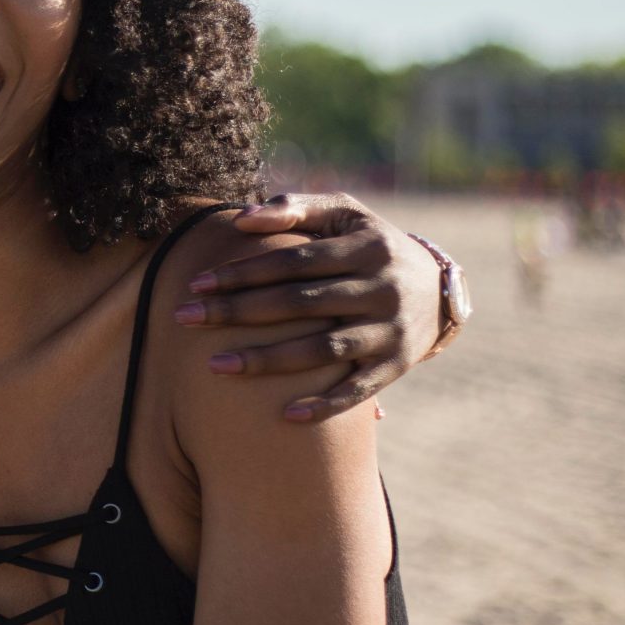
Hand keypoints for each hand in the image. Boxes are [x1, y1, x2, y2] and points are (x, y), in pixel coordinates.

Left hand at [174, 193, 446, 421]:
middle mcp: (381, 289)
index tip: (196, 284)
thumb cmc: (370, 243)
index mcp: (365, 248)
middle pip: (299, 304)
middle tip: (184, 319)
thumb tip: (241, 218)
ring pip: (323, 350)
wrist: (440, 288)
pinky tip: (285, 416)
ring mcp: (390, 331)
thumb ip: (294, 208)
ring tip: (215, 366)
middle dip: (239, 312)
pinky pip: (359, 392)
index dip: (243, 272)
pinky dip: (325, 405)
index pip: (293, 261)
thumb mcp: (344, 213)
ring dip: (268, 360)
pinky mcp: (397, 366)